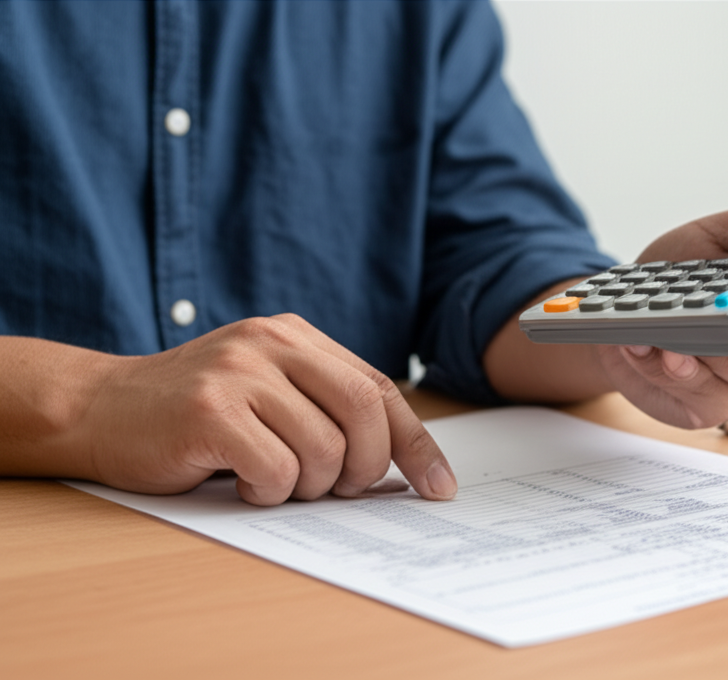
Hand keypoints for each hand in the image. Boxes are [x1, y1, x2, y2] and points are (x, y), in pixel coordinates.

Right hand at [76, 314, 456, 504]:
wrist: (101, 409)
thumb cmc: (197, 414)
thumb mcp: (270, 392)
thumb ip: (325, 408)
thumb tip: (399, 463)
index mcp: (296, 336)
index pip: (379, 388)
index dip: (416, 443)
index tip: (439, 486)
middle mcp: (272, 343)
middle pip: (364, 412)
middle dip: (367, 468)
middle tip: (340, 490)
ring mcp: (239, 371)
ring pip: (323, 447)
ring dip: (311, 486)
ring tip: (277, 483)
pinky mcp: (209, 409)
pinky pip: (276, 468)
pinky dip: (271, 492)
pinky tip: (245, 484)